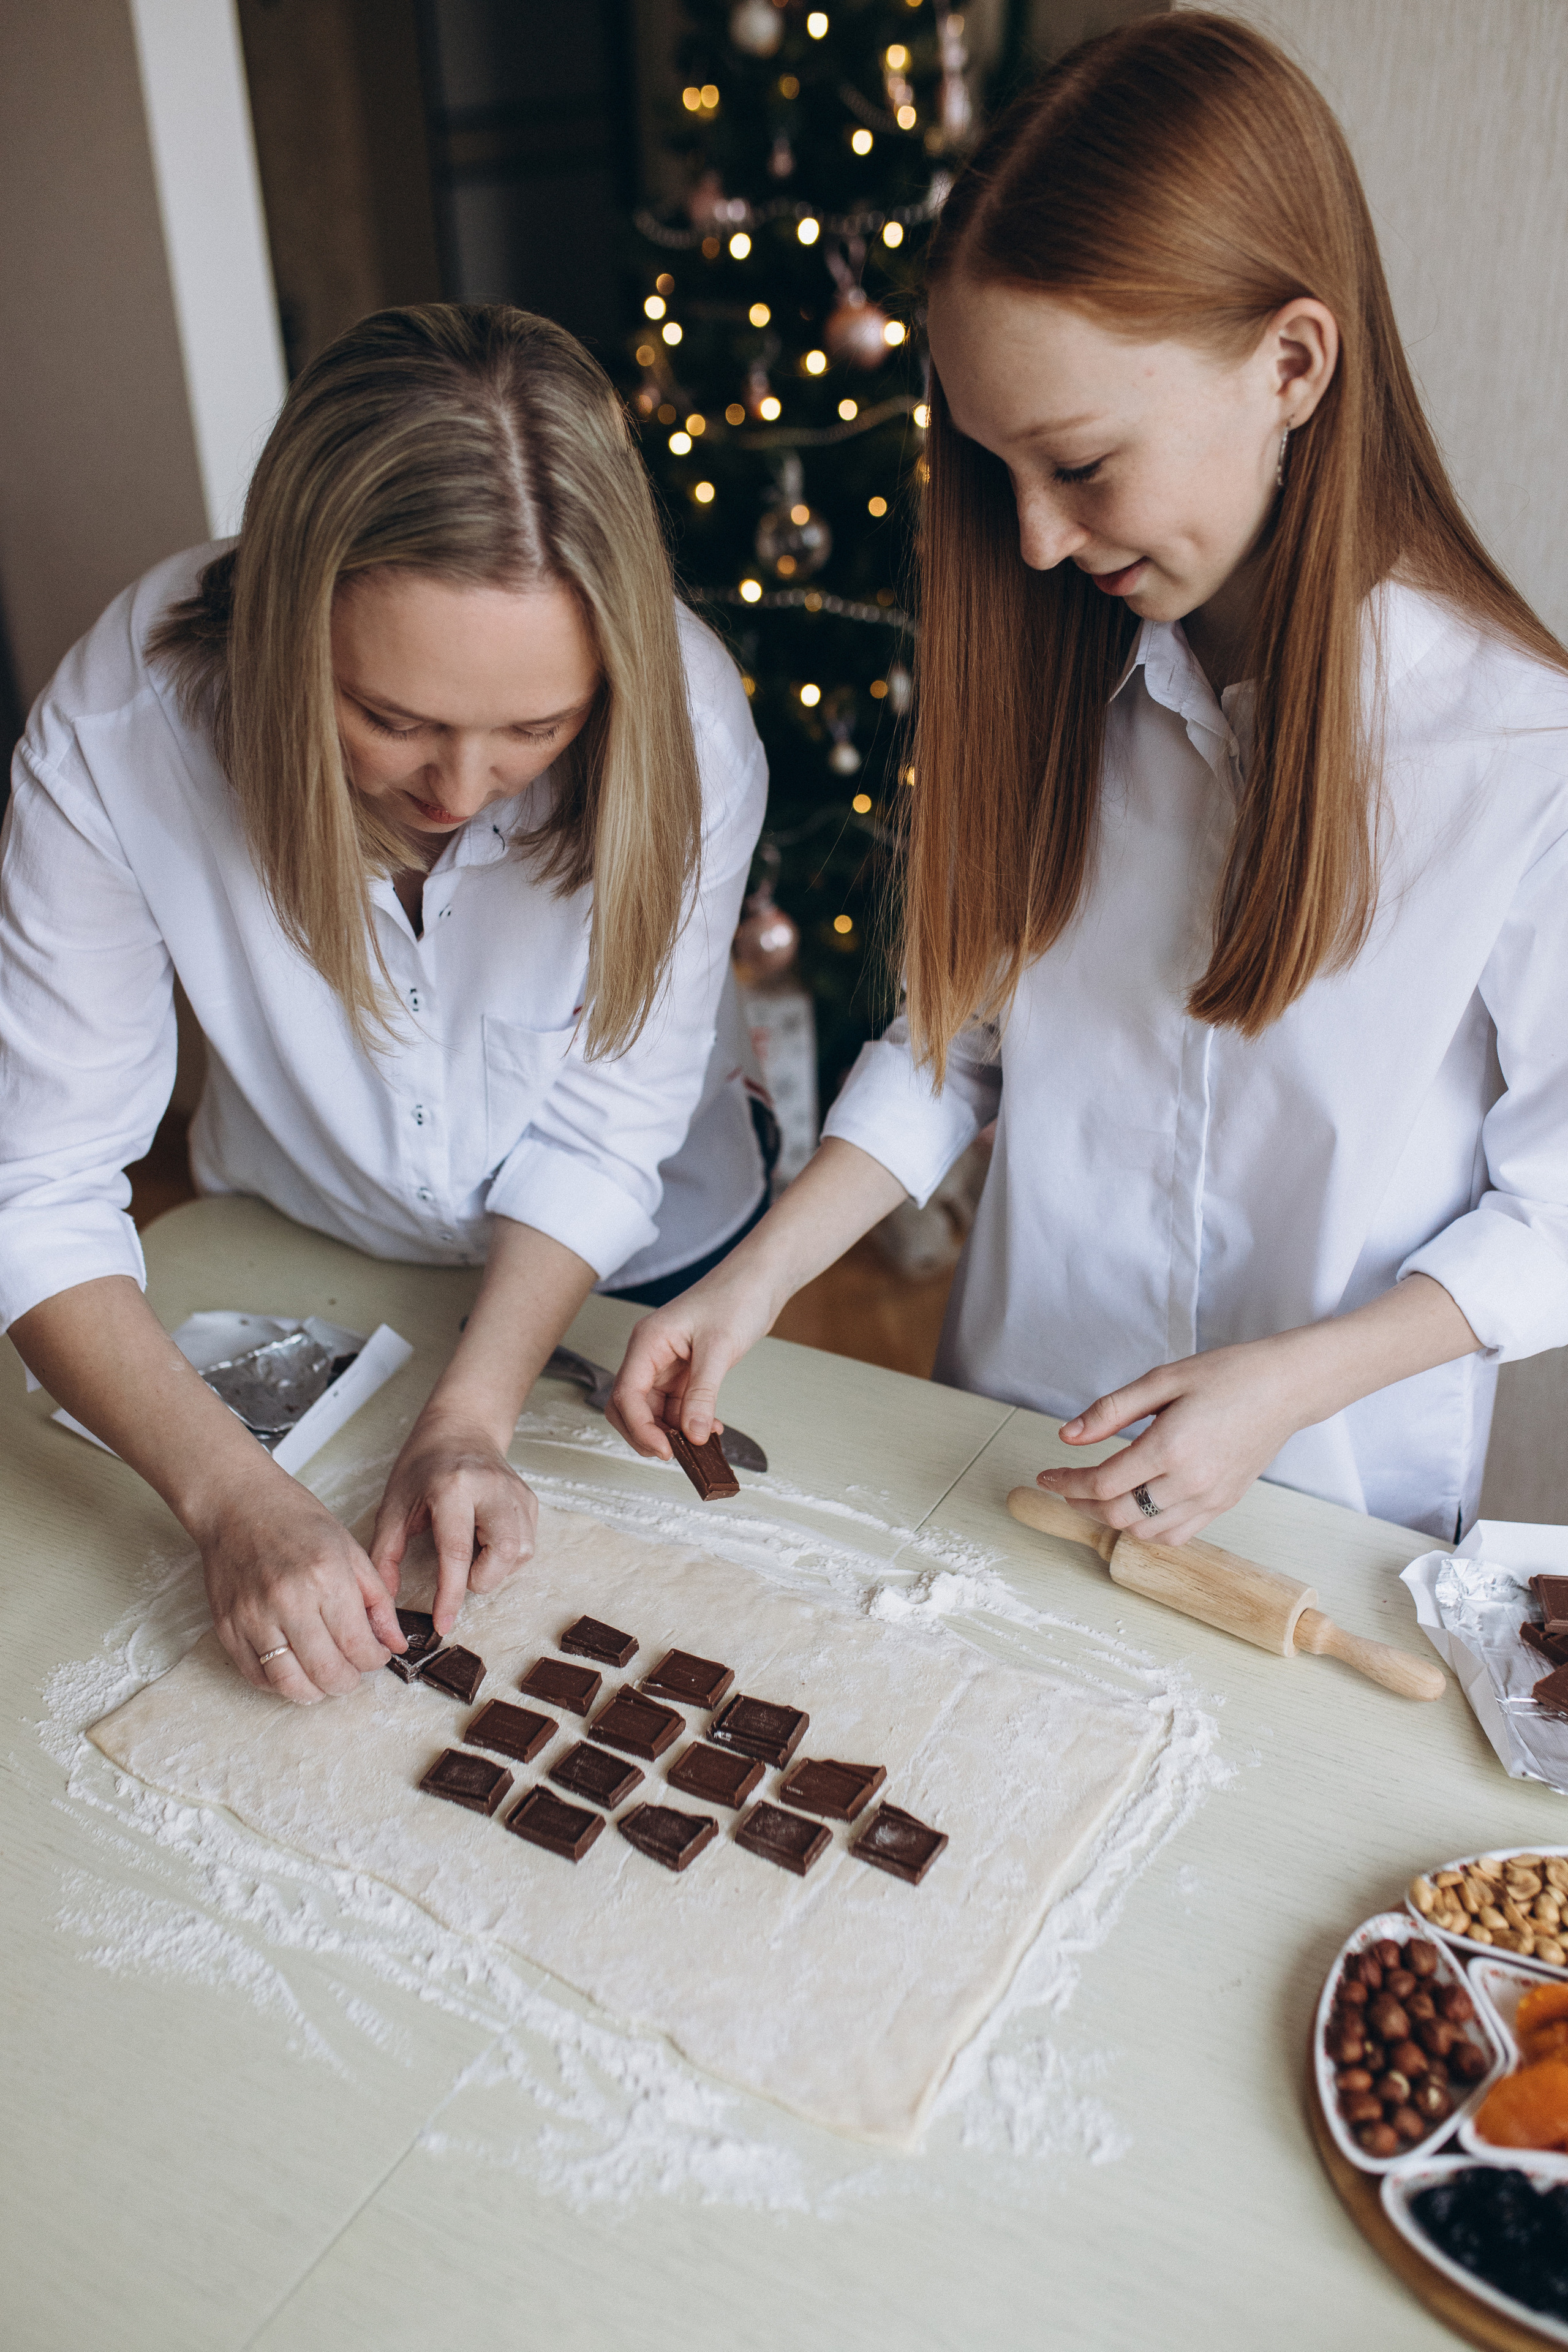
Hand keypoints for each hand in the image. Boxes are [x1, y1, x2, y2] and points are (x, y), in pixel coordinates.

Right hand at [199, 1467, 402, 1703]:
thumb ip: (377, 1601)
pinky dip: (280, 1684)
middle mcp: (288, 1601)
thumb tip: (395, 1644)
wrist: (237, 1504)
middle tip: (353, 1668)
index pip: (358, 1646)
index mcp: (326, 1578)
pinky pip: (256, 1677)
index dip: (374, 1660)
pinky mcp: (227, 1628)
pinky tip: (295, 1667)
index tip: (376, 1654)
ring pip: (290, 1685)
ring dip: (315, 1690)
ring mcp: (253, 1617)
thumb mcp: (350, 1550)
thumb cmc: (296, 1520)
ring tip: (324, 1674)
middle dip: (349, 1681)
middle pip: (327, 1673)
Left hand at [369, 1412, 538, 1633]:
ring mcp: (516, 1492)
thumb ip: (386, 1553)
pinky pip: (528, 1543)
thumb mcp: (394, 1505)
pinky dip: (507, 1555)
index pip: (457, 1552)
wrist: (461, 1427)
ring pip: (521, 1553)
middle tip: (459, 1568)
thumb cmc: (423, 1465)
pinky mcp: (530, 1499)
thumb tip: (383, 1599)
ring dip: (495, 1567)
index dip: (450, 1594)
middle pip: (504, 1554)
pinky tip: (486, 1539)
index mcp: (453, 1488)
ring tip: (472, 1550)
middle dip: (480, 1578)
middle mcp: (492, 1488)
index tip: (443, 1624)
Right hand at [607, 1262, 776, 1456]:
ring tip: (701, 1445)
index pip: (627, 1394)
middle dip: (647, 1434)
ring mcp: (666, 1364)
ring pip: (654, 1411)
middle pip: (630, 1406)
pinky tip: (709, 1429)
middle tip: (676, 1455)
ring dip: (672, 1432)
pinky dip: (688, 1422)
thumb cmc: (737, 1298)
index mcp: (647, 1342)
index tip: (665, 1451)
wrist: (759, 1281)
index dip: (640, 1428)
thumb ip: (702, 1395)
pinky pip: (676, 1406)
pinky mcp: (685, 1371)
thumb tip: (693, 1436)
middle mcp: (650, 1354)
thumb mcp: (719, 1349)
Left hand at [1035, 1335, 1308, 1547]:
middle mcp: (1190, 1481)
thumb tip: (1068, 1436)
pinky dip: (1147, 1529)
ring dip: (1112, 1518)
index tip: (1046, 1476)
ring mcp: (1210, 1498)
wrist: (1285, 1388)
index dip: (1066, 1483)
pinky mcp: (1223, 1504)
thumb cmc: (1226, 1375)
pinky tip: (1136, 1508)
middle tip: (1066, 1487)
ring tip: (1097, 1496)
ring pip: (1145, 1531)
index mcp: (1170, 1447)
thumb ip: (1111, 1410)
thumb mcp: (1162, 1379)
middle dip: (1082, 1504)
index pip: (1103, 1484)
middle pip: (1118, 1514)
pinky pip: (1176, 1534)